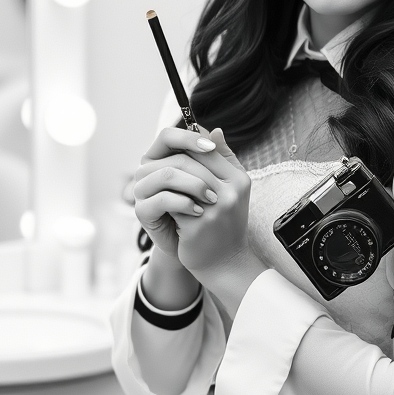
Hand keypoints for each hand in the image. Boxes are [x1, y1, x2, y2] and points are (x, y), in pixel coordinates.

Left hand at [132, 126, 264, 315]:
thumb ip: (223, 159)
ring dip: (162, 182)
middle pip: (188, 160)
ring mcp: (214, 208)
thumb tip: (215, 130)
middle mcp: (230, 191)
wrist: (224, 264)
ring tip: (158, 188)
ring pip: (176, 177)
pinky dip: (164, 203)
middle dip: (166, 164)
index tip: (171, 154)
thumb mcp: (229, 190)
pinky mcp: (197, 224)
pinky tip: (163, 208)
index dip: (185, 146)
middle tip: (154, 170)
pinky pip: (171, 201)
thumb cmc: (223, 225)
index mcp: (238, 179)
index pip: (207, 146)